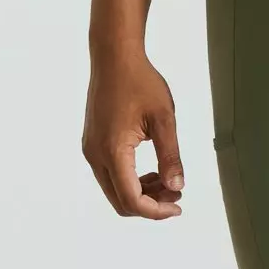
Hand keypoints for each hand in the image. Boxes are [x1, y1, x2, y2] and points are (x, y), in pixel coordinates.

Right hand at [83, 51, 187, 217]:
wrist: (114, 57)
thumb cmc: (139, 82)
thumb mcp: (163, 119)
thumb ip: (170, 156)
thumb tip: (176, 187)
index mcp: (113, 151)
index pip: (131, 199)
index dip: (155, 211)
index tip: (177, 206)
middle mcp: (95, 155)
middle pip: (120, 201)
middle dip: (150, 204)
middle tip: (176, 194)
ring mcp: (91, 149)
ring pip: (114, 189)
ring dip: (141, 193)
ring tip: (167, 181)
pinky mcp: (92, 143)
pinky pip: (110, 174)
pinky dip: (130, 180)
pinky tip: (151, 170)